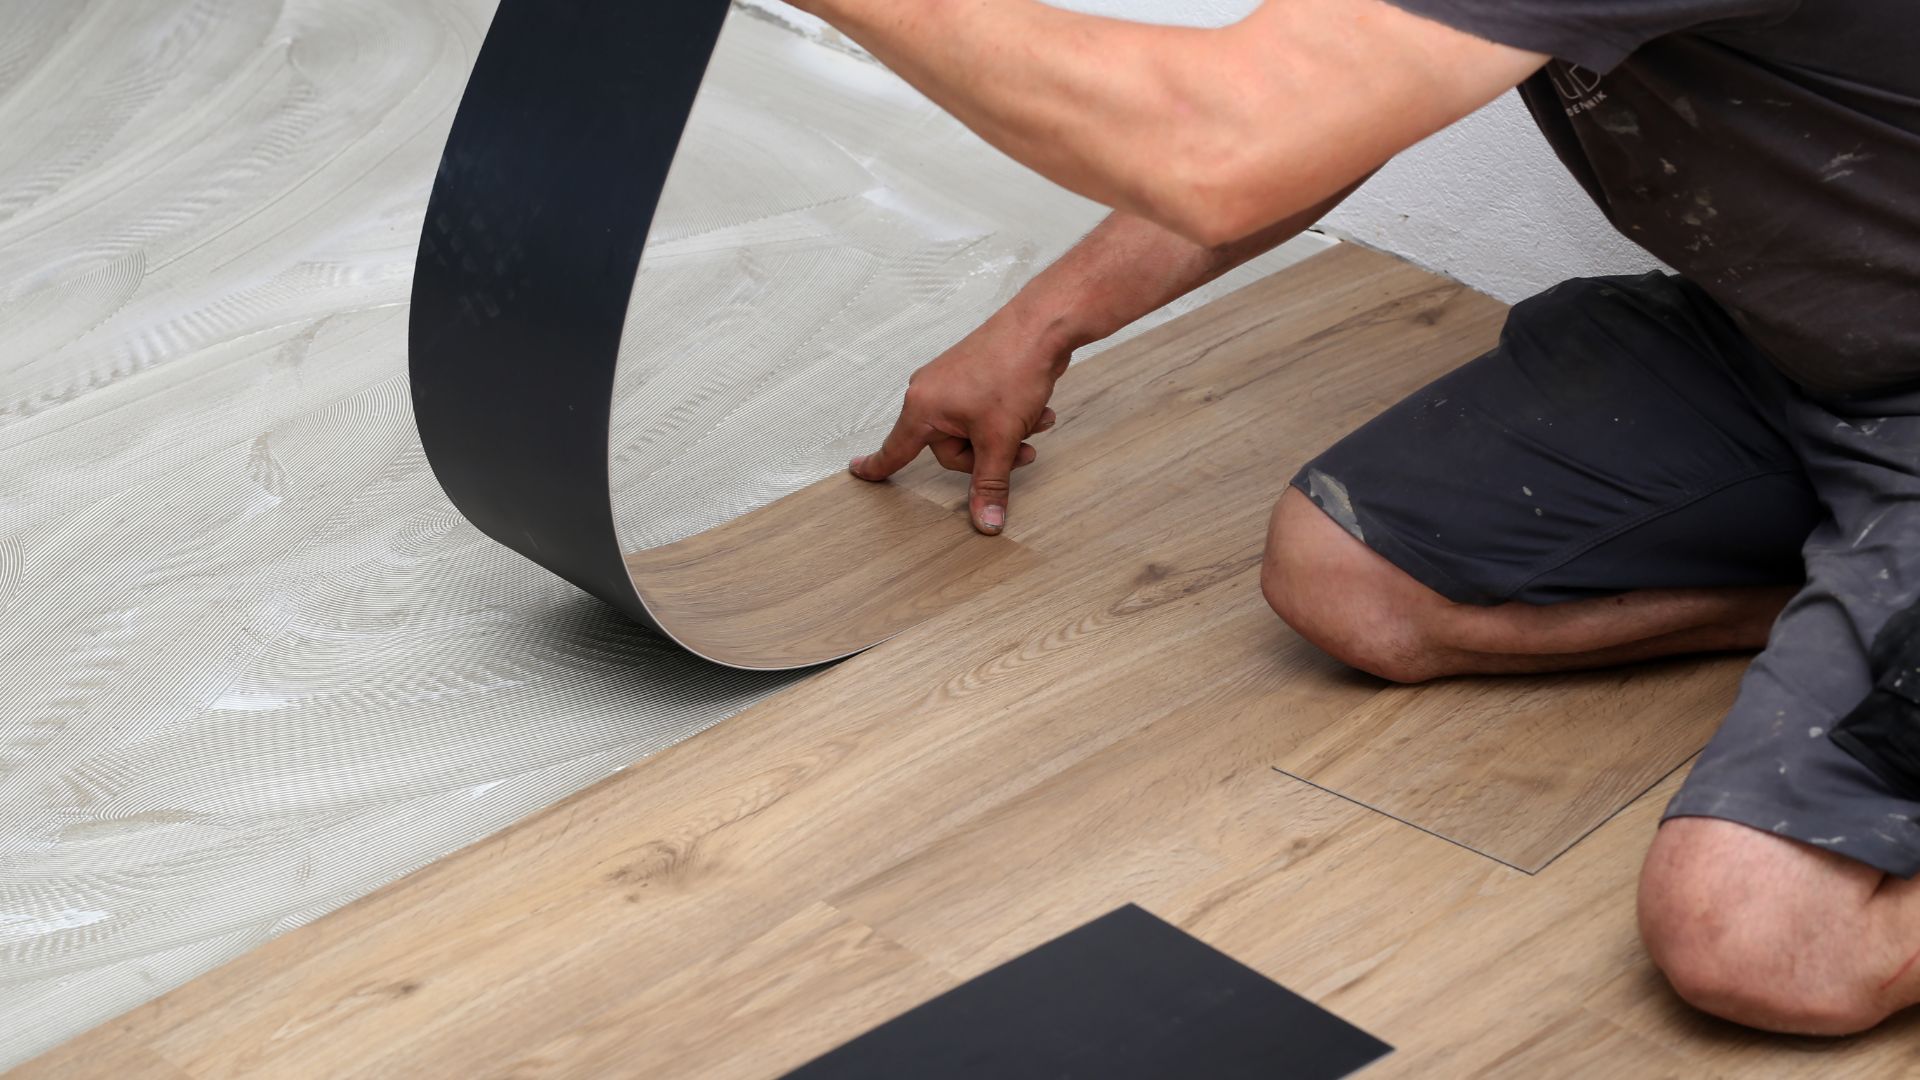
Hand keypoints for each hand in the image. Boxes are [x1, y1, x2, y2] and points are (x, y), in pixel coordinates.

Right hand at [850, 310, 1065, 533]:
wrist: (1042, 326)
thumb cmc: (1012, 369)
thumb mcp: (1000, 438)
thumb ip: (991, 483)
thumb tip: (985, 522)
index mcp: (922, 406)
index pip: (895, 449)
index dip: (877, 467)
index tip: (858, 473)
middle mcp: (929, 391)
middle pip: (950, 448)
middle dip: (988, 453)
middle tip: (1020, 449)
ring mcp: (951, 381)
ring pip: (973, 431)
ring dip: (1006, 434)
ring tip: (1035, 422)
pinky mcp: (972, 374)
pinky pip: (983, 411)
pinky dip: (1009, 416)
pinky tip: (1037, 410)